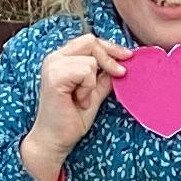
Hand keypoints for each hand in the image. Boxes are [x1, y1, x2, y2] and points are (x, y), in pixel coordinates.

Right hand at [21, 33, 127, 180]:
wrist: (55, 140)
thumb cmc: (71, 119)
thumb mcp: (94, 93)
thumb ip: (104, 77)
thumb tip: (122, 63)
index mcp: (62, 59)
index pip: (89, 40)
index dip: (110, 48)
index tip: (128, 57)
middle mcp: (54, 58)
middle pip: (90, 41)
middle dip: (109, 58)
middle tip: (119, 74)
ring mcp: (52, 65)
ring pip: (90, 59)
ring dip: (92, 82)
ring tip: (83, 98)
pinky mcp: (54, 77)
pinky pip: (85, 70)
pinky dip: (88, 88)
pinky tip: (79, 100)